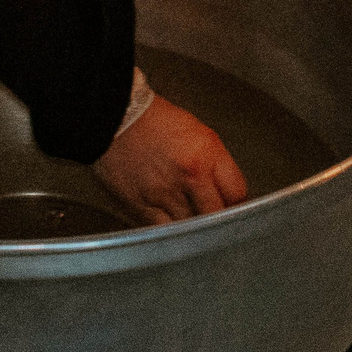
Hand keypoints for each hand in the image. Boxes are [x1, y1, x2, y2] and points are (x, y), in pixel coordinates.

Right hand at [92, 95, 249, 223]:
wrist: (113, 117)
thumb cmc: (153, 121)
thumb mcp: (197, 133)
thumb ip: (215, 164)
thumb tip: (225, 193)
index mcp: (206, 153)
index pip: (237, 194)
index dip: (237, 205)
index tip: (233, 208)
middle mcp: (189, 175)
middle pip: (216, 216)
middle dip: (217, 220)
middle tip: (214, 220)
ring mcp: (165, 193)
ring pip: (192, 229)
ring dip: (194, 229)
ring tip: (190, 222)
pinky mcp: (141, 206)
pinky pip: (164, 232)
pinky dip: (170, 234)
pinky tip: (170, 227)